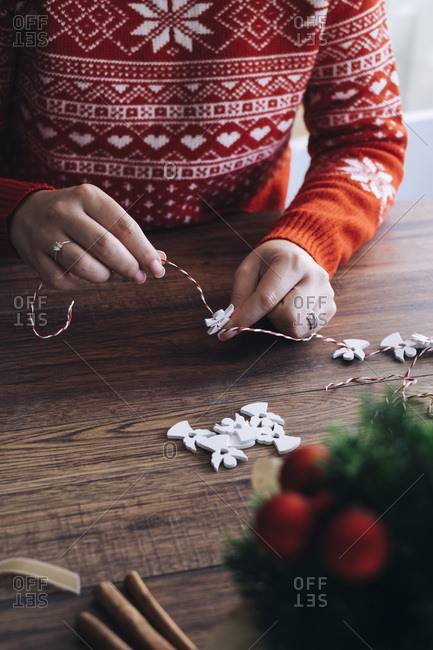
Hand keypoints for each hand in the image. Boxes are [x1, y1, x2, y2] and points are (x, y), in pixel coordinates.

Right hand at [9, 184, 165, 290]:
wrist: (27, 212)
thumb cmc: (77, 216)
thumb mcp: (101, 213)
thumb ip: (128, 235)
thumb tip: (158, 260)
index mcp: (87, 196)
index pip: (124, 226)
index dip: (144, 251)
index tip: (157, 268)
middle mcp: (64, 212)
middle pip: (106, 247)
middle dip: (128, 267)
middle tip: (138, 276)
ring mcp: (47, 235)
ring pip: (84, 266)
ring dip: (105, 276)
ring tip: (109, 273)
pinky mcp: (35, 258)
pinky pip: (65, 280)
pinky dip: (81, 283)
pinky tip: (84, 275)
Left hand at [219, 240, 335, 339]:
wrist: (298, 252)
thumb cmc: (270, 261)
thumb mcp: (249, 269)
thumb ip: (240, 295)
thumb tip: (231, 322)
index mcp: (292, 264)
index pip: (266, 299)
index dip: (245, 318)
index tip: (226, 331)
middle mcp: (314, 278)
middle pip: (287, 318)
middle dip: (272, 316)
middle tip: (271, 301)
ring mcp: (326, 294)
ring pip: (298, 329)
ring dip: (283, 322)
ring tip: (283, 303)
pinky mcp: (331, 308)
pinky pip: (307, 331)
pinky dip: (294, 325)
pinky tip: (294, 308)